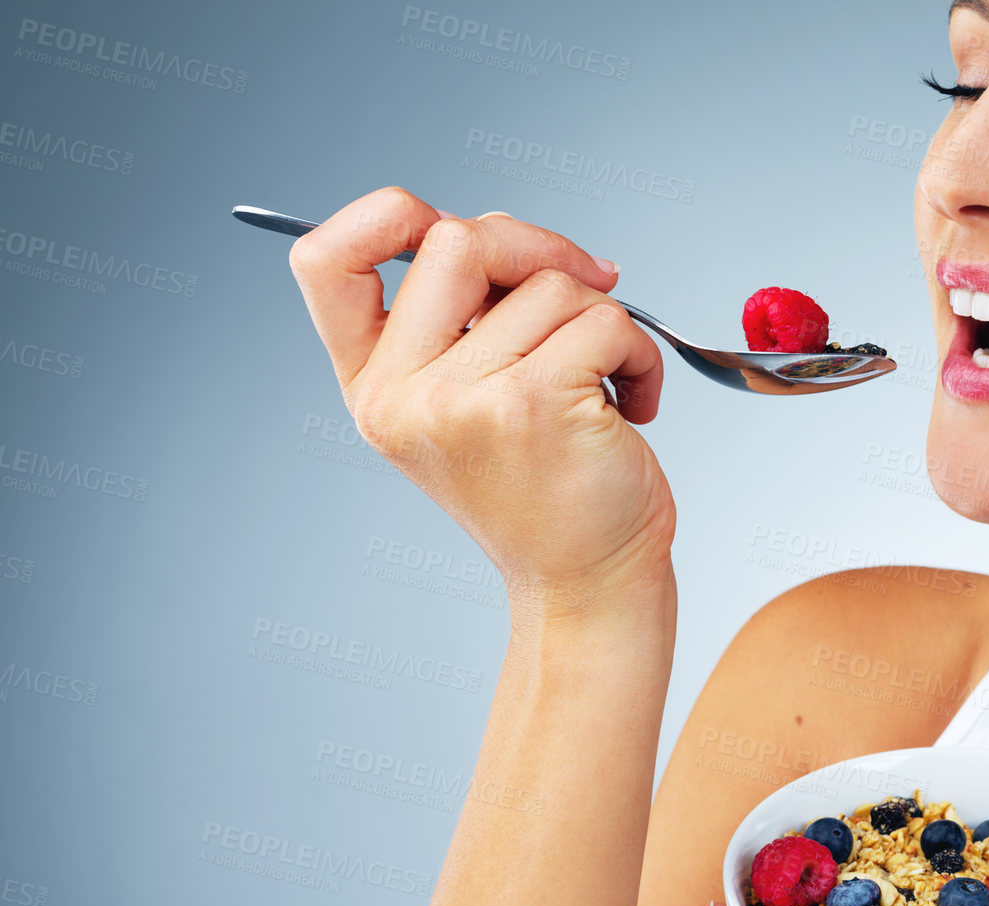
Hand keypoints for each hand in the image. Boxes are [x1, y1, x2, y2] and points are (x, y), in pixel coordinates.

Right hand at [287, 187, 673, 621]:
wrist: (588, 582)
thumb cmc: (548, 491)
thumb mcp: (470, 406)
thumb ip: (462, 320)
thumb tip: (509, 233)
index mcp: (376, 386)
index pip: (325, 262)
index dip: (381, 217)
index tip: (445, 225)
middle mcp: (404, 395)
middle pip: (455, 239)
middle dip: (538, 246)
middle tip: (588, 283)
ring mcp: (463, 401)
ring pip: (549, 283)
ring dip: (604, 319)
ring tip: (608, 381)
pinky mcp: (534, 404)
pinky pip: (604, 321)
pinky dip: (639, 354)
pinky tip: (631, 402)